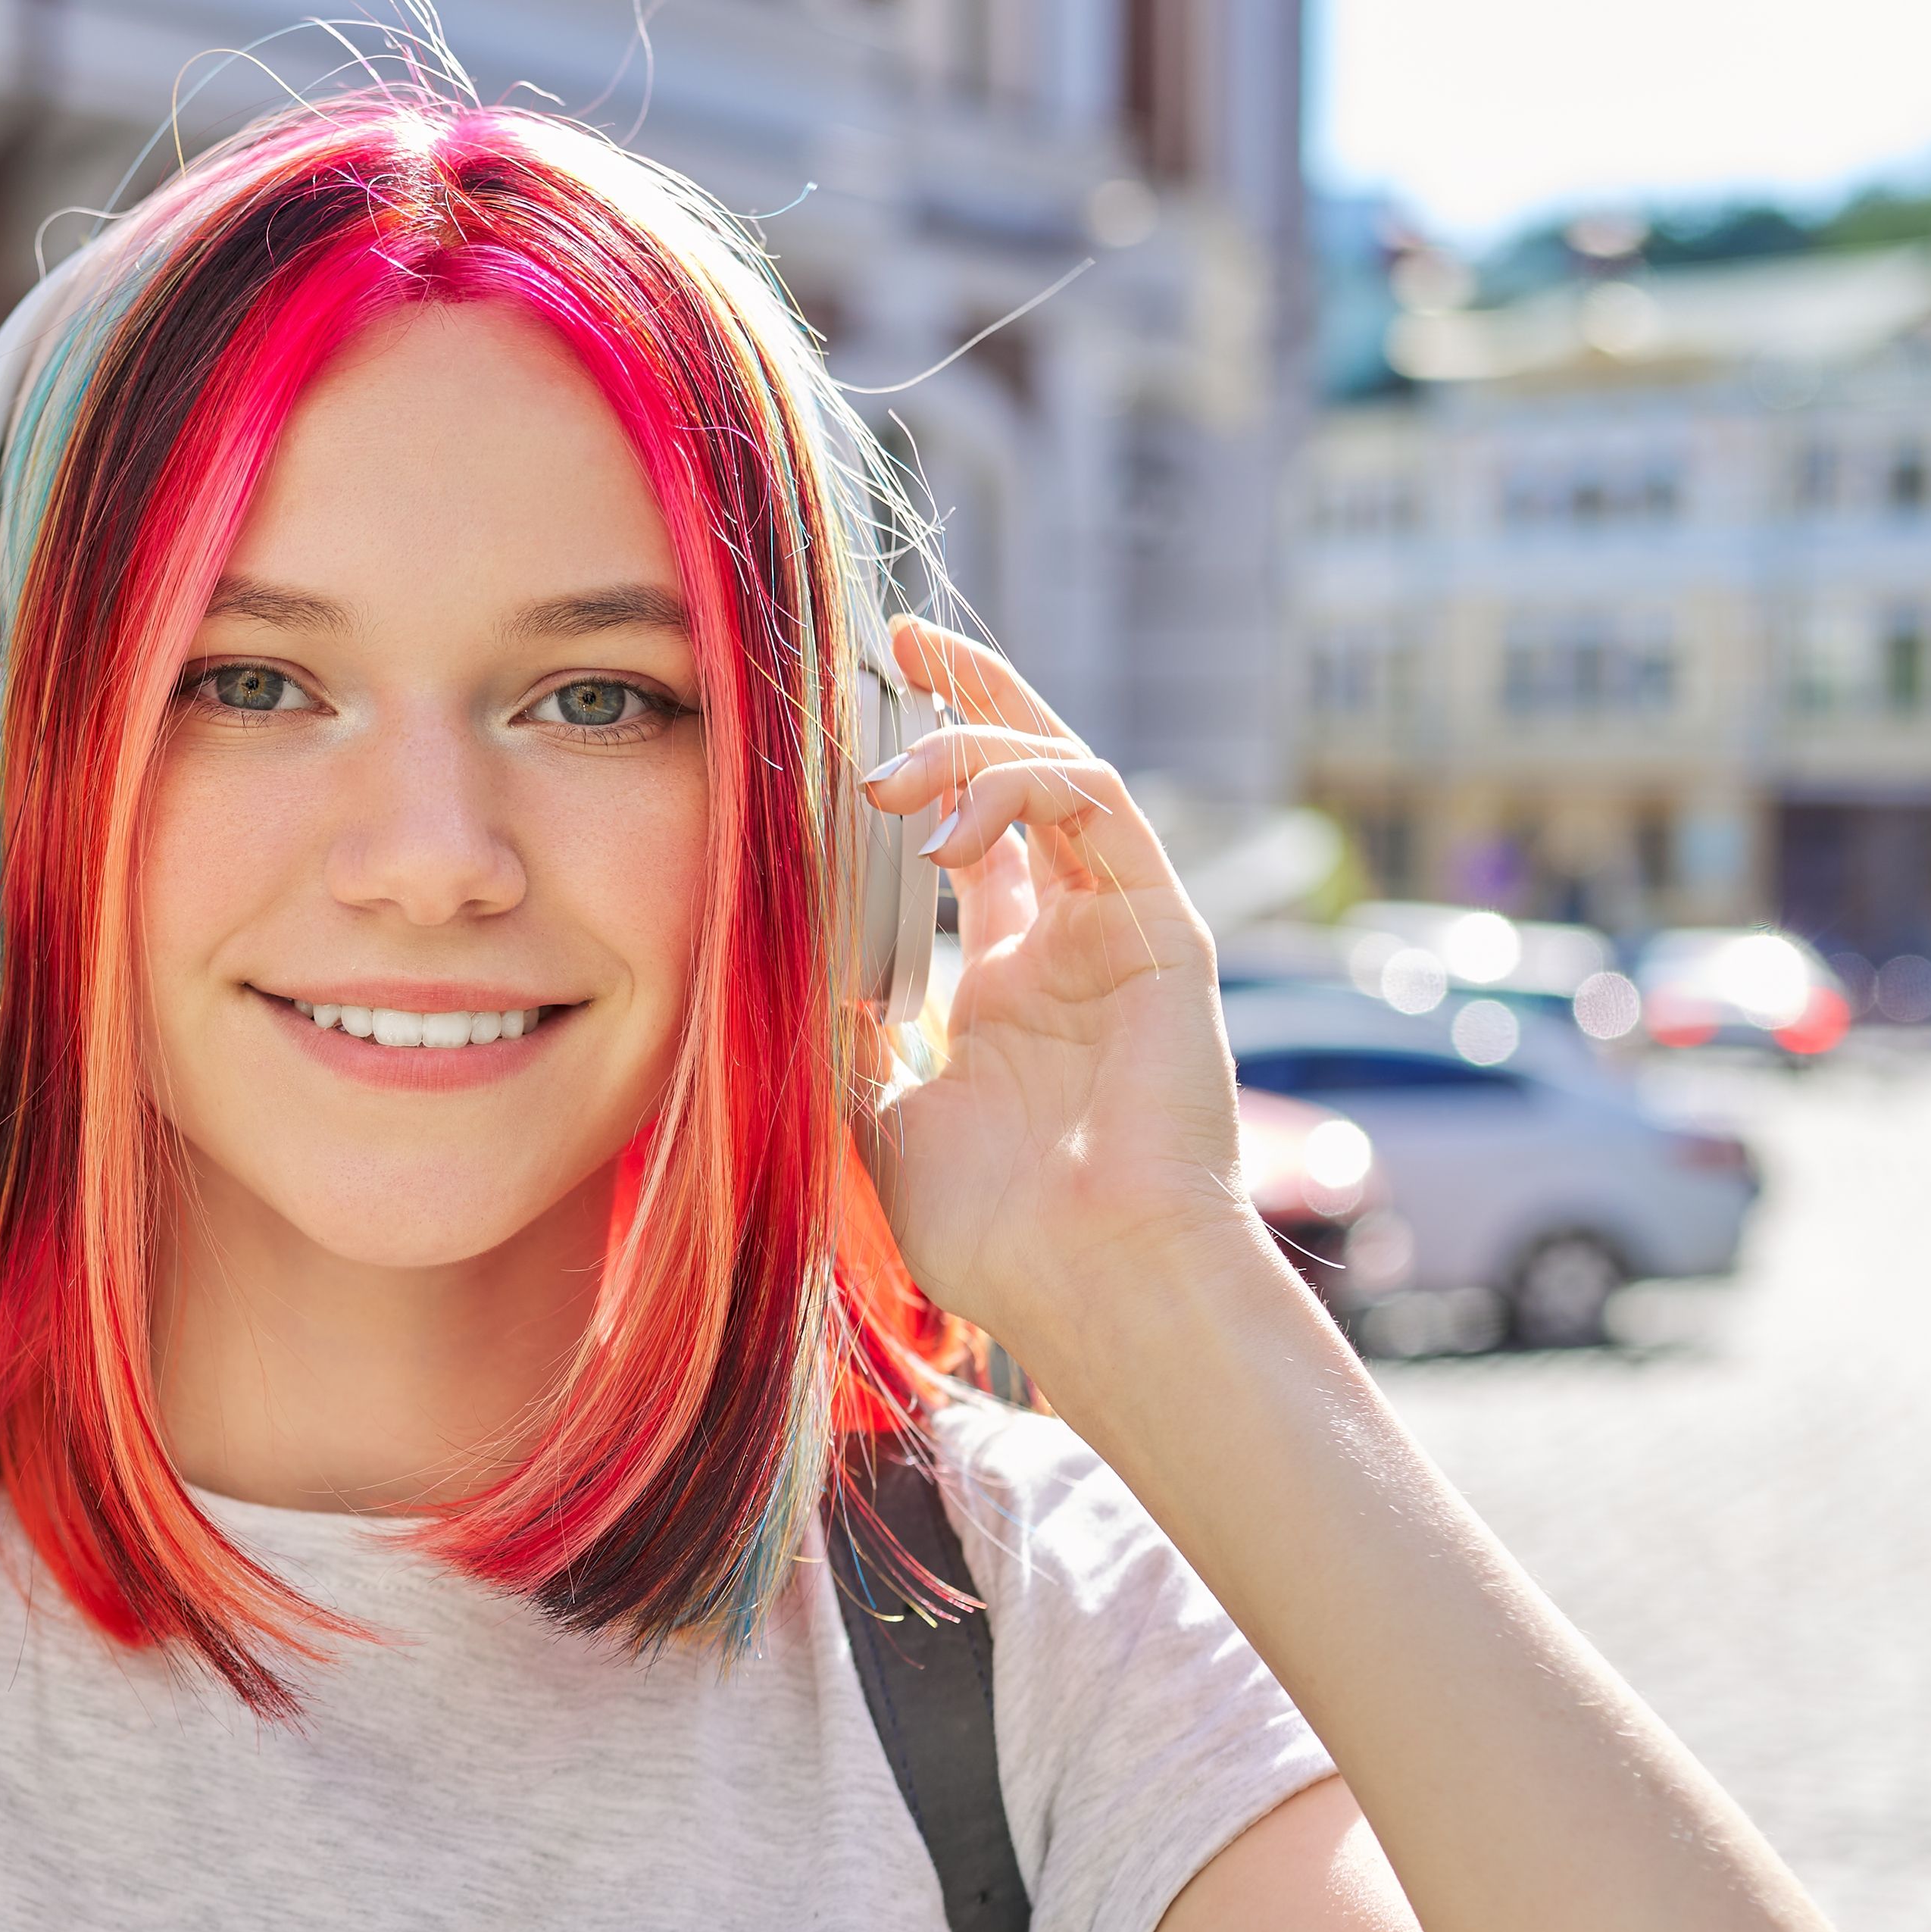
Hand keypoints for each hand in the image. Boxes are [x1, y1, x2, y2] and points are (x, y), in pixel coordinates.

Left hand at [855, 624, 1269, 1381]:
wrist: (1090, 1282)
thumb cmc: (995, 1227)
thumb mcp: (876, 1114)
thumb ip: (837, 1033)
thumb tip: (768, 962)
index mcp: (1007, 982)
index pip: (973, 836)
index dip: (924, 760)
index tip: (858, 701)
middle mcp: (1067, 941)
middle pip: (1028, 775)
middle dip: (965, 698)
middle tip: (891, 650)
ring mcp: (1120, 930)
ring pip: (1061, 773)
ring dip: (972, 749)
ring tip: (890, 783)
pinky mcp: (1162, 930)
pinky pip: (1099, 806)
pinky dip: (1022, 786)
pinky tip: (947, 827)